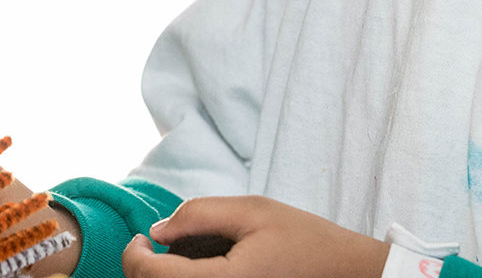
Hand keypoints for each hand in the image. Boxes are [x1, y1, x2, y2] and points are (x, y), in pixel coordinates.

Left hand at [121, 196, 388, 277]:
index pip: (152, 276)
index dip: (134, 254)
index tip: (140, 236)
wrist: (347, 275)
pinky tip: (198, 272)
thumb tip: (158, 229)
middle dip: (144, 269)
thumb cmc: (305, 241)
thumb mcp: (253, 211)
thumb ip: (199, 214)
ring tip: (179, 258)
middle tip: (153, 245)